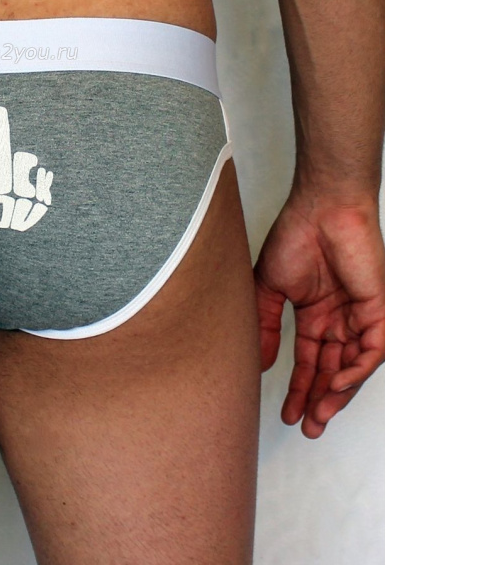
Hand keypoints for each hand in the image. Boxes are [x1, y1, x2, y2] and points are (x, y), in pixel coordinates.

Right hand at [254, 189, 384, 438]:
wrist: (321, 209)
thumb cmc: (294, 237)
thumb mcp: (268, 287)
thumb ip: (264, 325)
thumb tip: (257, 362)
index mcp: (314, 313)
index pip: (310, 360)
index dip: (299, 388)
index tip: (287, 413)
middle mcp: (338, 318)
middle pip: (332, 369)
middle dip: (320, 400)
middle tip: (307, 427)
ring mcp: (359, 315)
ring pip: (353, 366)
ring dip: (337, 392)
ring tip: (319, 414)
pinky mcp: (377, 309)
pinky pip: (372, 350)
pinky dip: (357, 370)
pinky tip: (338, 385)